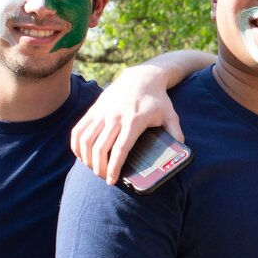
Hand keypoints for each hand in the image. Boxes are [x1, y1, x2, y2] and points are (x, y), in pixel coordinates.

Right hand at [71, 65, 182, 184]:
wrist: (142, 77)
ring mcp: (102, 112)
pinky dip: (76, 145)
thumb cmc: (157, 100)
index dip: (114, 167)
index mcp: (134, 120)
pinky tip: (81, 156)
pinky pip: (78, 130)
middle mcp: (115, 116)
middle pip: (99, 148)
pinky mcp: (94, 109)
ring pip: (86, 140)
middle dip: (99, 168)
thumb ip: (176, 134)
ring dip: (87, 159)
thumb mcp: (171, 115)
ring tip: (94, 169)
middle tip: (104, 177)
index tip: (112, 180)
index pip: (120, 149)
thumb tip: (181, 152)